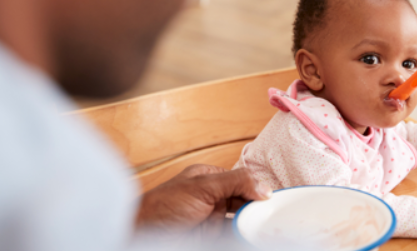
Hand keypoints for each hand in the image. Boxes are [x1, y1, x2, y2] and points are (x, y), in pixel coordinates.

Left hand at [136, 164, 271, 235]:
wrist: (142, 236)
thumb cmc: (161, 207)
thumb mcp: (202, 187)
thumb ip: (235, 182)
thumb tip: (264, 187)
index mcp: (209, 178)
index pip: (242, 180)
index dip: (258, 189)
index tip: (275, 199)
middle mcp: (212, 197)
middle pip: (244, 201)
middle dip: (258, 208)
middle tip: (274, 216)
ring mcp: (211, 219)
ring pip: (240, 220)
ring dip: (253, 223)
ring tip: (269, 227)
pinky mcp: (210, 238)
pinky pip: (233, 235)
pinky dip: (244, 236)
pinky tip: (254, 236)